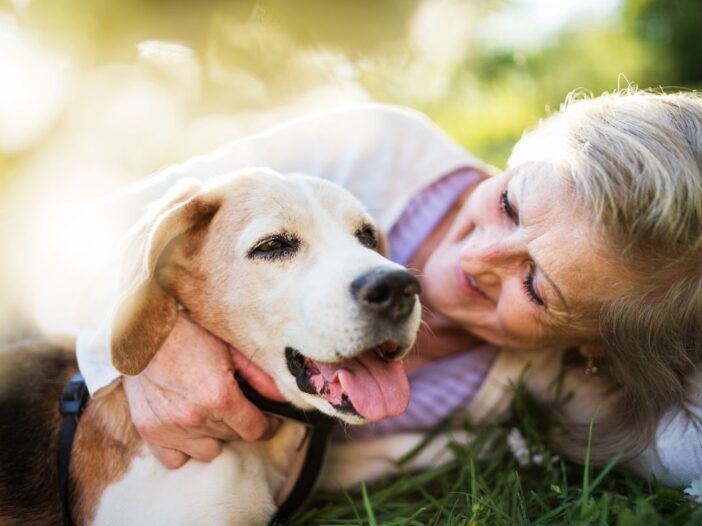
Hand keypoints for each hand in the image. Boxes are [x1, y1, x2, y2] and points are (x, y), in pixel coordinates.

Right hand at [122, 312, 284, 468]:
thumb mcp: (231, 349)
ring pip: (209, 451)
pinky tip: (188, 429)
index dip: (268, 426)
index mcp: (219, 397)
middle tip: (234, 404)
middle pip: (233, 438)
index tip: (268, 420)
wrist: (144, 331)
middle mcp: (195, 417)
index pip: (255, 431)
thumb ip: (260, 377)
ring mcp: (171, 428)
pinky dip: (185, 448)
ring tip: (210, 413)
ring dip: (214, 435)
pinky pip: (176, 459)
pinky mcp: (150, 432)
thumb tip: (281, 397)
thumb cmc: (190, 335)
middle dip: (240, 423)